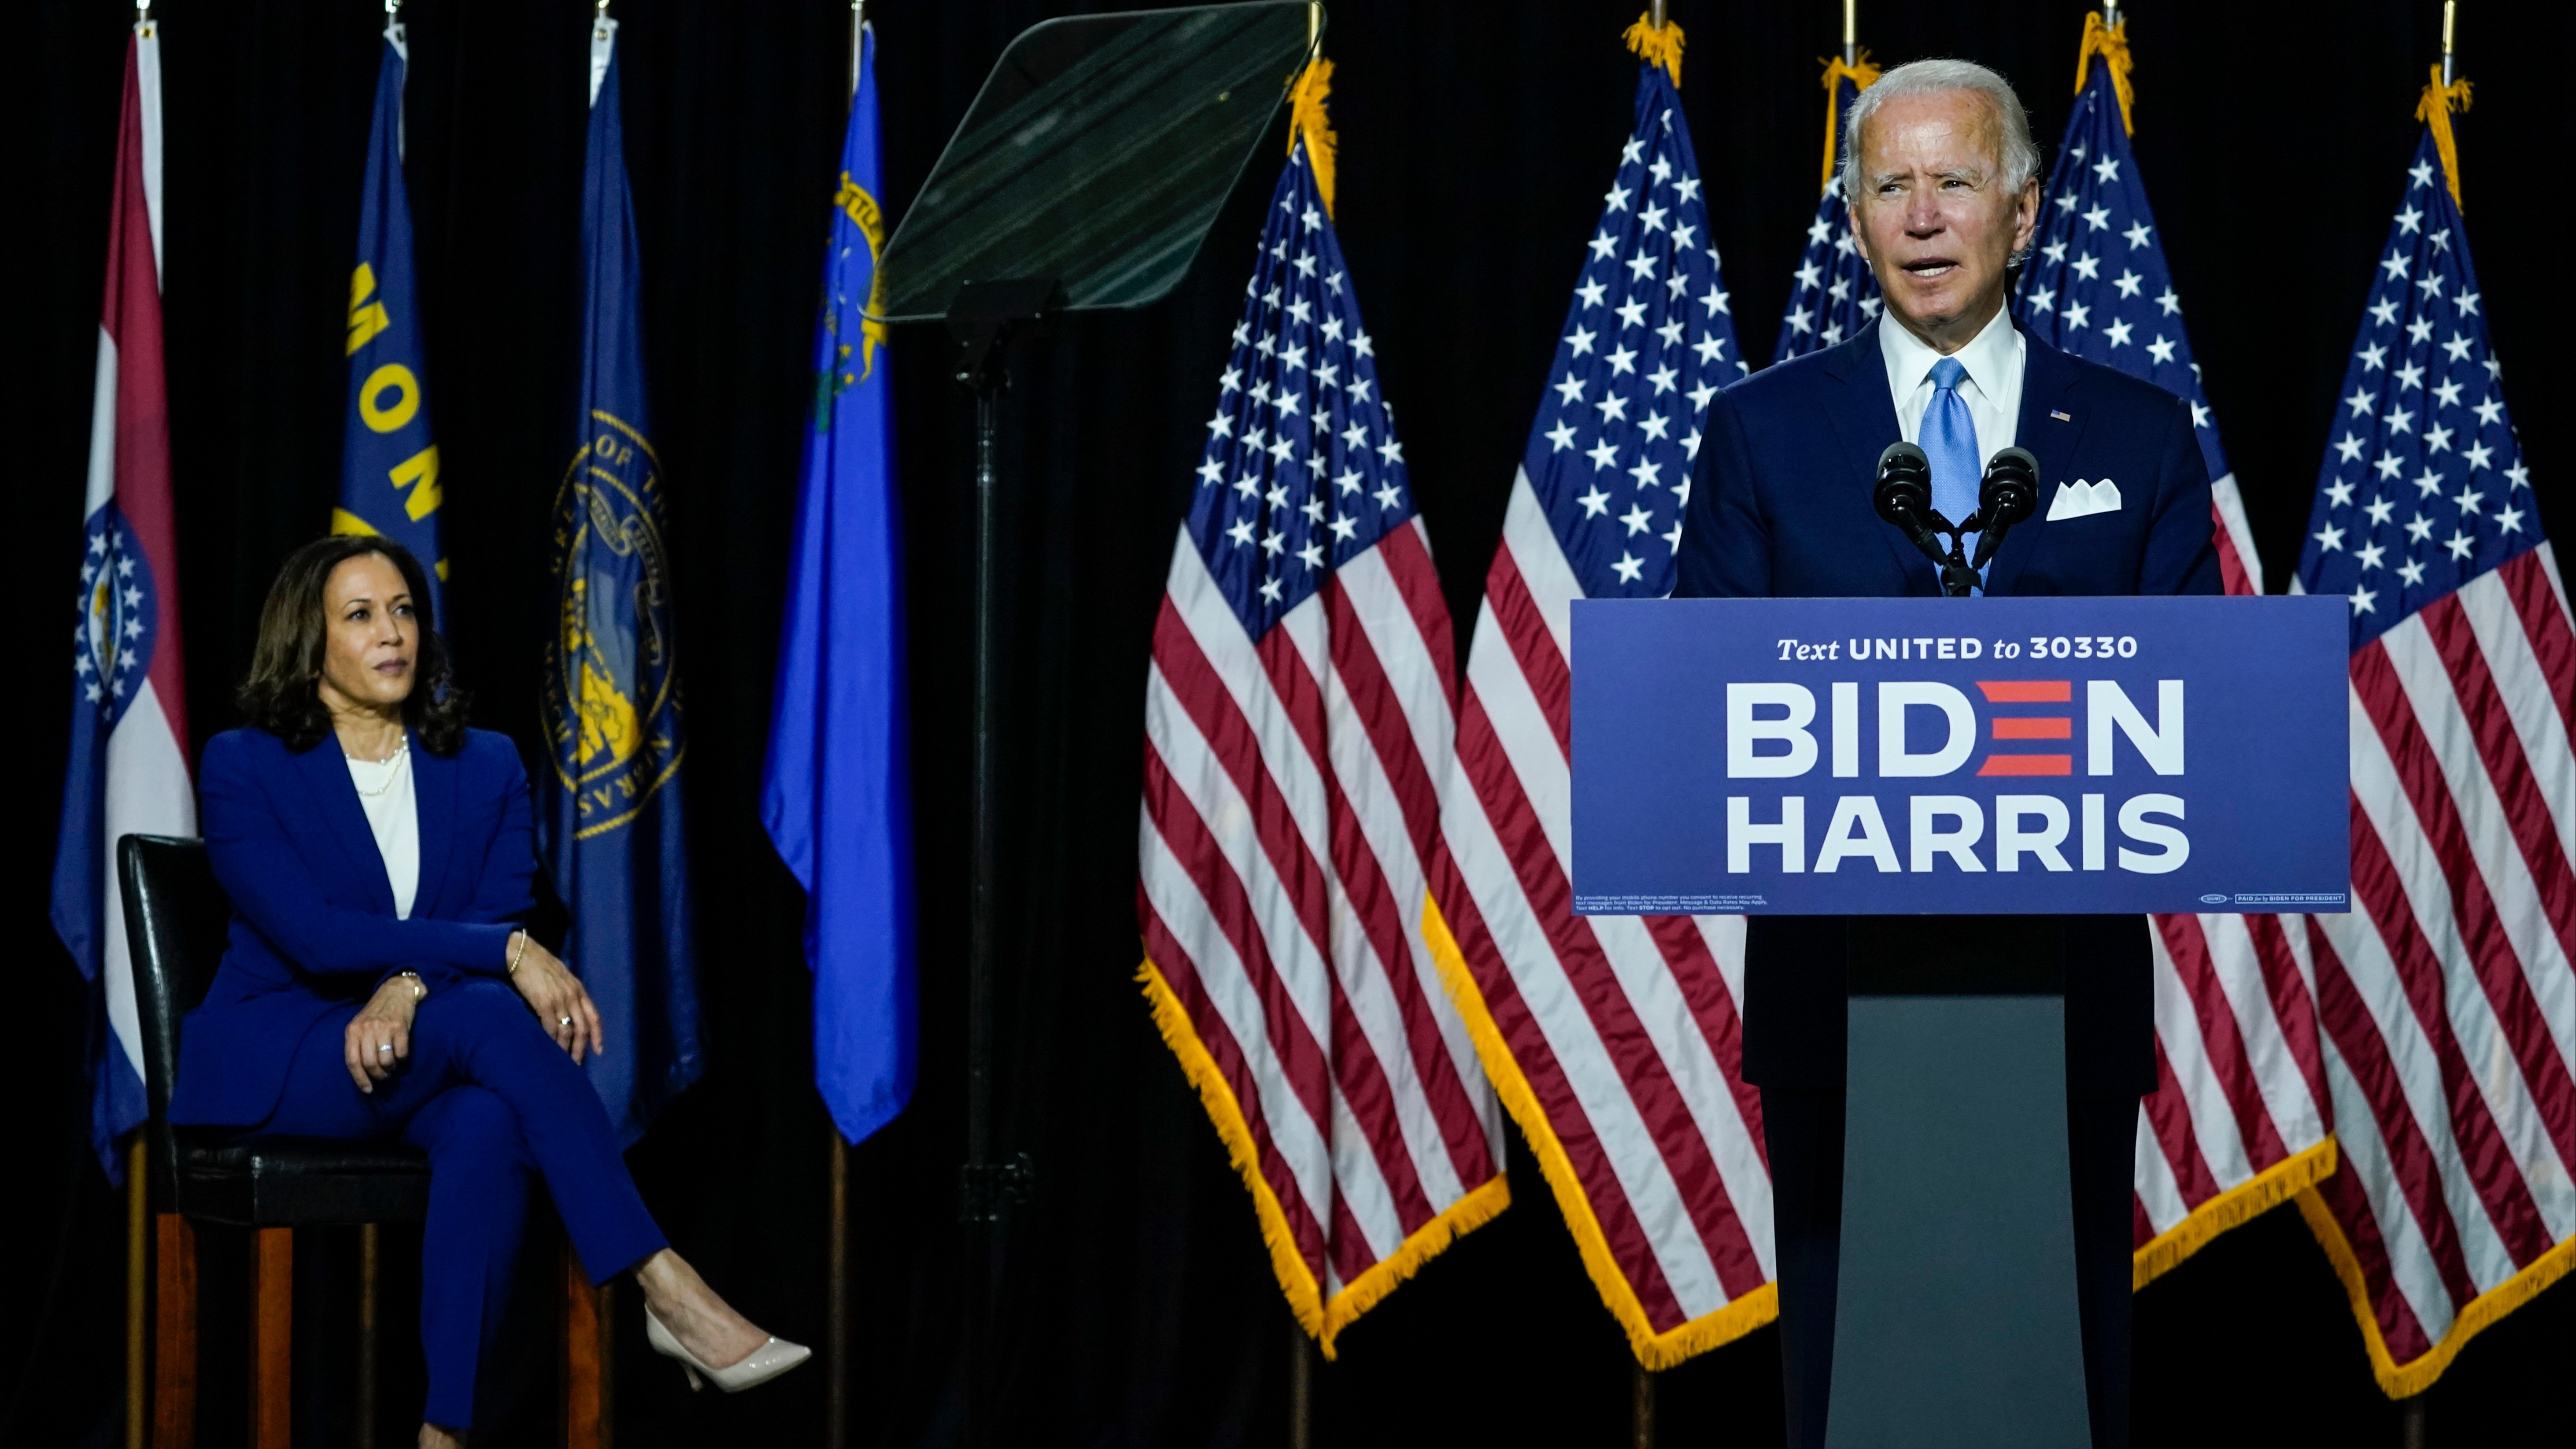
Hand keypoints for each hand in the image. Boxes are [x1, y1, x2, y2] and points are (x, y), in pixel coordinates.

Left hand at [345, 976, 420, 1092]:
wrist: (395, 991)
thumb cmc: (376, 1012)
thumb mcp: (360, 1025)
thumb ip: (358, 1044)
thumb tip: (362, 1071)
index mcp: (353, 1030)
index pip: (352, 1061)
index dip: (360, 1078)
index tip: (368, 1089)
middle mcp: (366, 1029)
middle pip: (370, 1063)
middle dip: (378, 1075)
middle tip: (384, 1076)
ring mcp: (384, 1027)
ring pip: (386, 1060)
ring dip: (390, 1068)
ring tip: (392, 1065)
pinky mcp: (400, 1026)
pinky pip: (401, 1052)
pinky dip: (402, 1059)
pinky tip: (401, 1055)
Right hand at [509, 932, 605, 1063]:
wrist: (520, 953)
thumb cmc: (537, 964)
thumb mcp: (560, 976)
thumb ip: (567, 992)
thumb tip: (567, 1010)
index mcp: (578, 989)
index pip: (594, 1016)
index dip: (598, 1035)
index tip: (598, 1051)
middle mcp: (572, 995)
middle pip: (582, 1029)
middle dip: (580, 1049)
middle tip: (576, 1064)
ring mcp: (559, 1000)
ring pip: (567, 1031)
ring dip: (565, 1049)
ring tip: (561, 1061)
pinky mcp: (543, 1002)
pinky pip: (550, 1027)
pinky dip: (550, 1040)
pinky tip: (547, 1048)